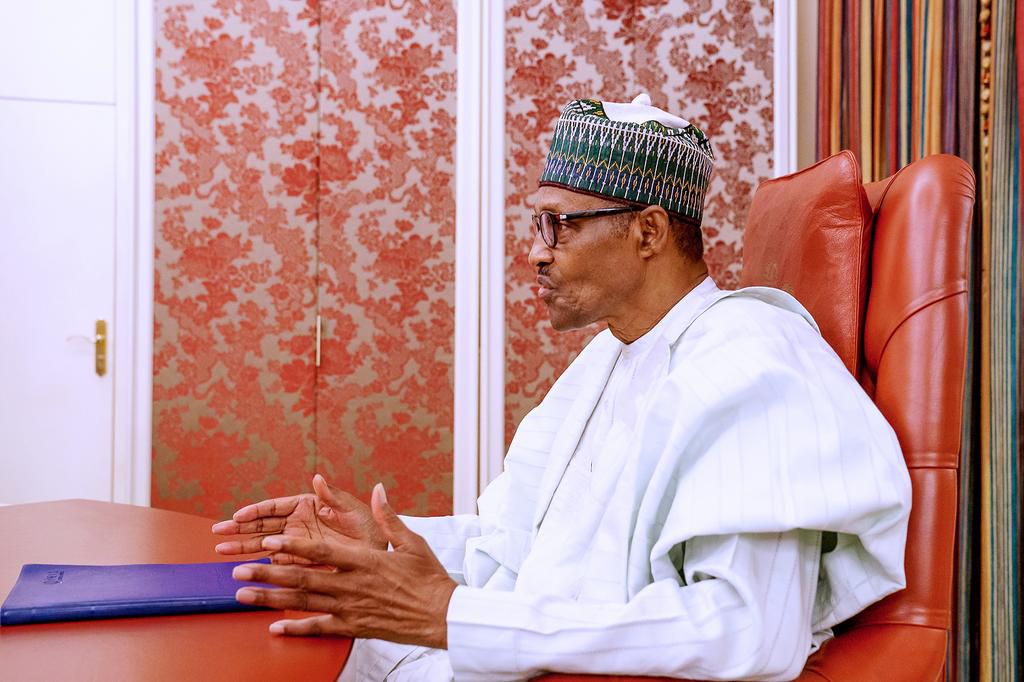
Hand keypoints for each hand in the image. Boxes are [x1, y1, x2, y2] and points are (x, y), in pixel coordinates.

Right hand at [212, 474, 386, 564]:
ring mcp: (296, 541)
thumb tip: (318, 478)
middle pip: (263, 524)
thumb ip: (333, 497)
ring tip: (220, 550)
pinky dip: (259, 563)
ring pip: (264, 543)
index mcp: (307, 504)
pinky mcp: (299, 559)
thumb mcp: (354, 510)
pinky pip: (275, 560)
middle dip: (240, 529)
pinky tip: (243, 567)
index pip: (275, 506)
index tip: (236, 517)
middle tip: (217, 533)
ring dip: (243, 546)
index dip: (255, 511)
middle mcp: (298, 522)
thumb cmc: (369, 527)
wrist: (378, 554)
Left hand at [232, 483, 457, 648]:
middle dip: (267, 572)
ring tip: (242, 594)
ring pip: (303, 603)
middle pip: (302, 578)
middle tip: (237, 568)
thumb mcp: (412, 542)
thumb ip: (389, 516)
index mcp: (365, 560)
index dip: (291, 545)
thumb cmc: (429, 578)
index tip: (267, 540)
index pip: (320, 551)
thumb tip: (378, 489)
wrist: (443, 616)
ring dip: (270, 599)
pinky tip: (275, 629)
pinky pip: (319, 629)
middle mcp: (352, 585)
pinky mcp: (354, 627)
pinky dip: (296, 629)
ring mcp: (351, 608)